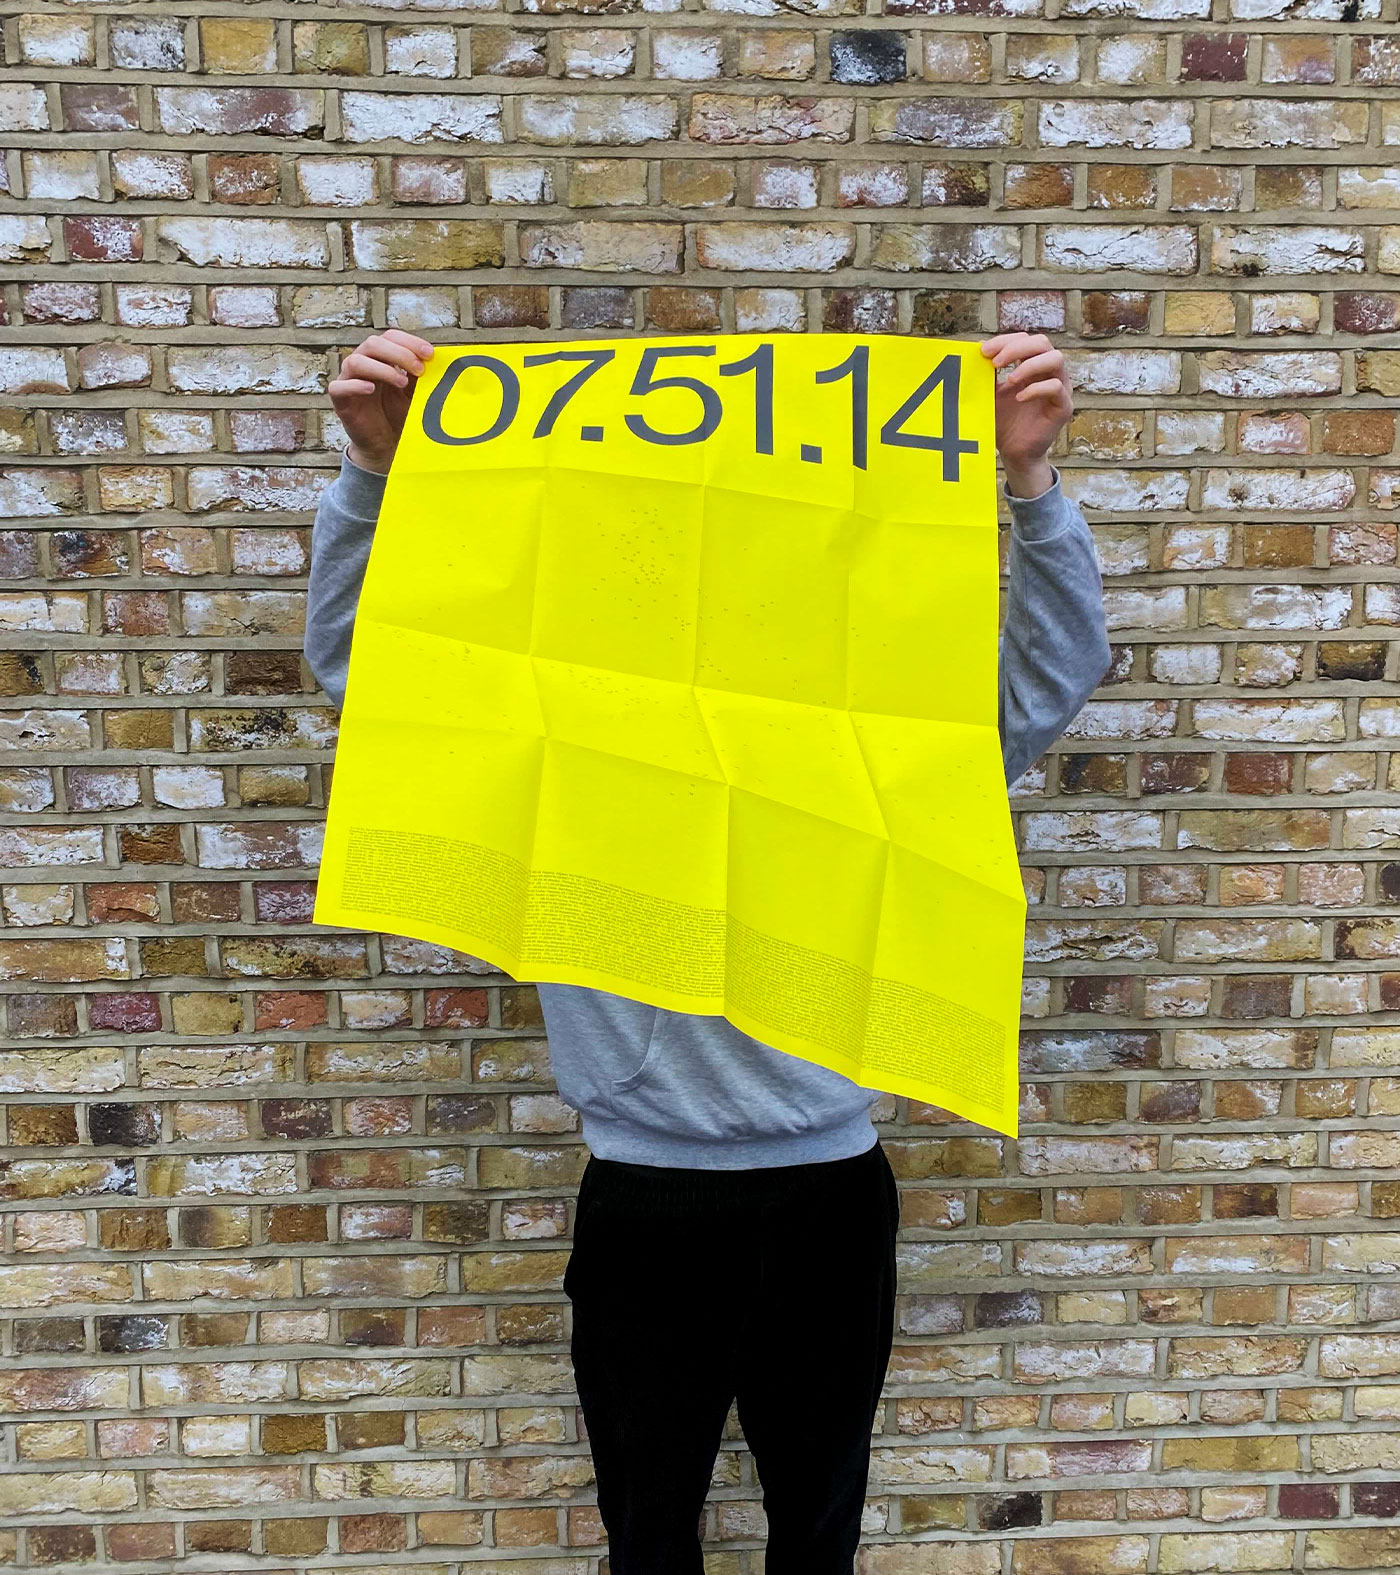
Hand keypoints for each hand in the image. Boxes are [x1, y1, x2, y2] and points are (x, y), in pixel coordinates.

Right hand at [330, 330, 435, 474]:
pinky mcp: (340, 400)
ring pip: (355, 361)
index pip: (390, 336)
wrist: (386, 444)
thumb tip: (440, 360)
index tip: (429, 354)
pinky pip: (339, 387)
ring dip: (382, 368)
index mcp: (381, 357)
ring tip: (402, 382)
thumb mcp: (415, 392)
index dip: (409, 341)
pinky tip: (371, 389)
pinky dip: (355, 385)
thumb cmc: (398, 415)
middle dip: (399, 353)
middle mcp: (363, 364)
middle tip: (419, 369)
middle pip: (373, 344)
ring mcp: (349, 380)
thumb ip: (421, 376)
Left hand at [980, 333, 1072, 499]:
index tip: (983, 351)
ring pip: (1056, 359)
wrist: (1013, 451)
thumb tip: (973, 352)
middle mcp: (1049, 372)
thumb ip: (987, 374)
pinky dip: (1036, 389)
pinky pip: (1056, 388)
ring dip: (1030, 365)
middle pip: (1042, 342)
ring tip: (1009, 380)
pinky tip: (1019, 398)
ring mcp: (1060, 387)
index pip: (1025, 339)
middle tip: (995, 362)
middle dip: (1017, 347)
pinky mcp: (1063, 406)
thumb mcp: (991, 394)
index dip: (1005, 341)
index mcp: (1032, 364)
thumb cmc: (1003, 420)